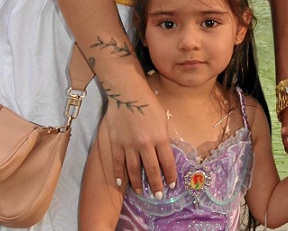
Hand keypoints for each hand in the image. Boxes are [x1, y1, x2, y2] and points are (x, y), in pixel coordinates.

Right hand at [102, 79, 175, 195]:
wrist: (127, 92)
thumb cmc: (148, 102)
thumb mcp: (162, 118)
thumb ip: (163, 137)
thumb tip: (164, 153)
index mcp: (160, 136)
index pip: (167, 162)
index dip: (170, 175)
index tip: (171, 185)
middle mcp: (145, 143)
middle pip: (151, 170)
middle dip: (156, 184)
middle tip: (158, 195)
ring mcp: (129, 144)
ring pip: (134, 170)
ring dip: (138, 184)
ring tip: (141, 192)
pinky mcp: (116, 143)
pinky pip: (118, 164)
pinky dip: (119, 175)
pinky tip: (121, 183)